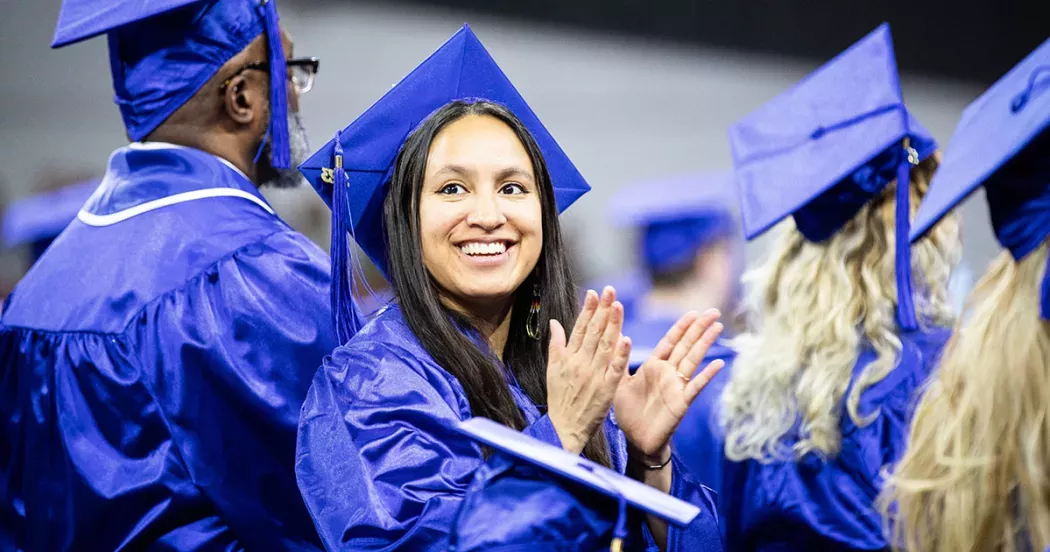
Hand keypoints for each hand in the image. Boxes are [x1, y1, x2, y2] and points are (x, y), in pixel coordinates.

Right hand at [547, 287, 631, 454]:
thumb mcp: (551, 371)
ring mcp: (594, 376)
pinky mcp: (606, 390)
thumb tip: (555, 322)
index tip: (594, 292)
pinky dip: (621, 355)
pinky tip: (626, 339)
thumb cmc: (558, 399)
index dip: (587, 309)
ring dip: (613, 325)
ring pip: (606, 346)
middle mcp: (581, 364)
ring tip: (618, 305)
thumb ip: (556, 345)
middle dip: (602, 310)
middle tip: (610, 290)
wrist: (563, 429)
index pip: (580, 328)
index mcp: (568, 358)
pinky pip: (615, 370)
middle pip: (594, 332)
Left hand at [614, 309, 724, 462]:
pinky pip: (695, 386)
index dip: (681, 327)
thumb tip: (617, 336)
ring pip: (693, 360)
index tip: (693, 312)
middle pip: (686, 346)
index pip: (670, 341)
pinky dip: (707, 375)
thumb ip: (619, 359)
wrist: (636, 440)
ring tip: (718, 327)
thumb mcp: (619, 382)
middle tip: (714, 311)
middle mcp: (668, 373)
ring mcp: (676, 386)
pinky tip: (719, 363)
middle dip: (699, 328)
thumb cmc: (629, 412)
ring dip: (705, 343)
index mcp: (653, 366)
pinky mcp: (681, 402)